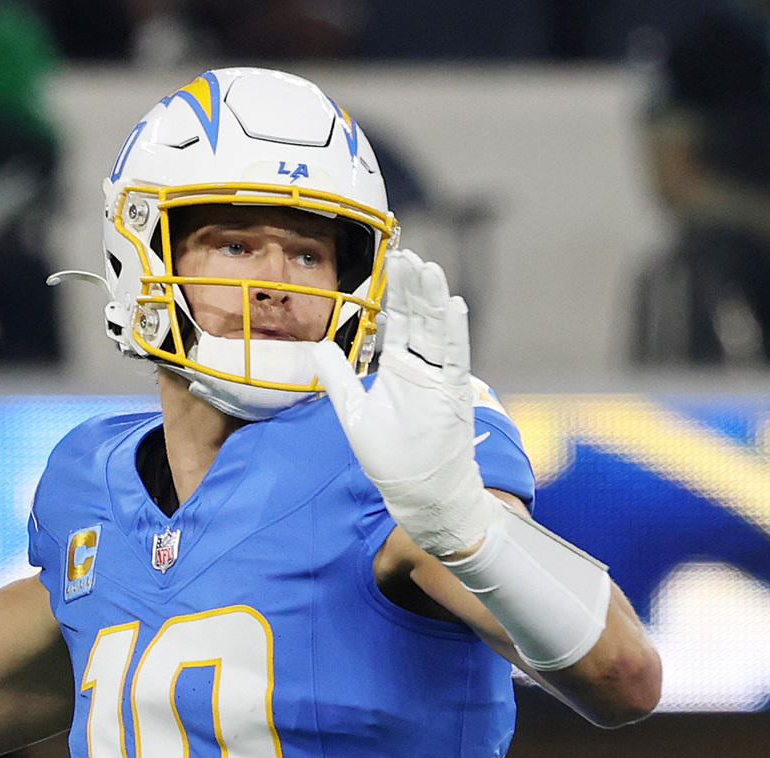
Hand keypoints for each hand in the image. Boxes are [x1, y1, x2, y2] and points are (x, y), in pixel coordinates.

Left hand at [311, 249, 494, 556]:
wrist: (417, 491)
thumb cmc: (389, 456)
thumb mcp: (352, 411)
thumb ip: (337, 377)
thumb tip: (316, 346)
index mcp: (399, 369)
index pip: (400, 321)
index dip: (399, 292)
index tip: (398, 261)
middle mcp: (421, 369)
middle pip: (420, 318)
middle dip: (416, 288)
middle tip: (412, 255)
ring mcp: (439, 380)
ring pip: (438, 332)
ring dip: (434, 301)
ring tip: (430, 269)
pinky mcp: (452, 395)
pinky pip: (454, 359)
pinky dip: (453, 333)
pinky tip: (452, 306)